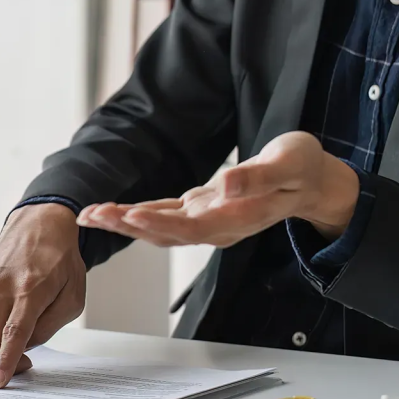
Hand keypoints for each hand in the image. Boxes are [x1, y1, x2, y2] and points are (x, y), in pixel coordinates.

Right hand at [0, 203, 85, 388]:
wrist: (38, 225)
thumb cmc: (60, 259)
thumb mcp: (73, 297)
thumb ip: (48, 327)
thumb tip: (23, 347)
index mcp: (29, 289)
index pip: (12, 334)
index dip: (5, 362)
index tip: (0, 381)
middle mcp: (0, 287)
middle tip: (19, 366)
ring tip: (11, 350)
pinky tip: (1, 333)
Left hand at [76, 131, 359, 246]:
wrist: (309, 181)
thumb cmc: (301, 170)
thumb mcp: (288, 165)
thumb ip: (257, 178)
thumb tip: (224, 186)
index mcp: (235, 220)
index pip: (190, 228)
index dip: (159, 223)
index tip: (130, 214)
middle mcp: (215, 227)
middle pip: (163, 233)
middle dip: (125, 226)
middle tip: (90, 216)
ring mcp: (205, 221)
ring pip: (157, 227)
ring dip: (122, 223)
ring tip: (89, 216)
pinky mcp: (198, 209)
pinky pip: (161, 215)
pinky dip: (134, 213)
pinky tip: (111, 211)